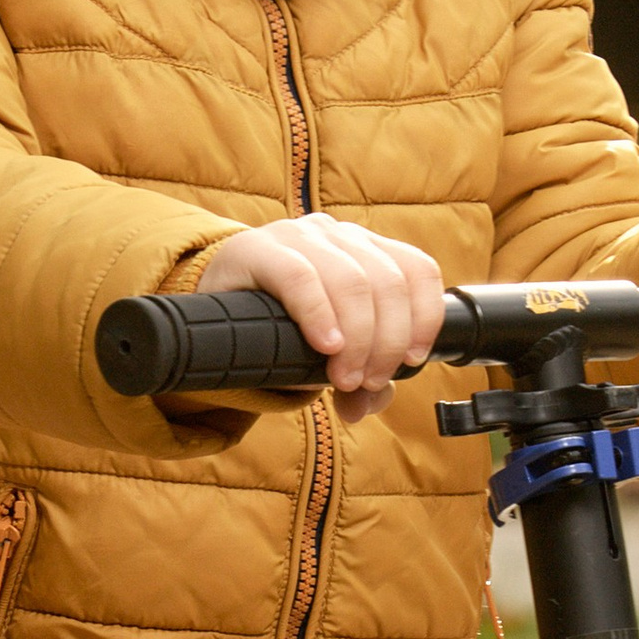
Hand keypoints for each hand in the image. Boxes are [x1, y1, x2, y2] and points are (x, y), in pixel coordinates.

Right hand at [197, 216, 446, 422]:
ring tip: (344, 378)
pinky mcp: (259, 248)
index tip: (412, 360)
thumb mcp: (328, 354)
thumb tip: (370, 403)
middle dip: (385, 342)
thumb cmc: (279, 328)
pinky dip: (319, 315)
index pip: (416, 270)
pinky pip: (300, 277)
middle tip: (366, 382)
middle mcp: (339, 235)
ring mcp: (300, 236)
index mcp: (367, 249)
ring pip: (352, 282)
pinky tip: (325, 344)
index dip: (423, 317)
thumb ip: (358, 377)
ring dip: (358, 338)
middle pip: (387, 283)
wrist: (214, 311)